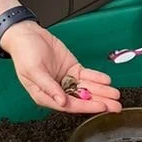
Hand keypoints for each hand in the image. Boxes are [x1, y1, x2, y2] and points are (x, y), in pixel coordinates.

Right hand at [2, 21, 121, 115]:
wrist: (27, 35)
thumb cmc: (24, 54)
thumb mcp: (34, 71)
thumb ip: (49, 87)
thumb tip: (61, 102)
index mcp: (45, 96)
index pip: (69, 105)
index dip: (86, 106)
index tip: (101, 106)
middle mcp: (57, 90)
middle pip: (81, 99)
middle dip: (99, 102)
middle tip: (116, 106)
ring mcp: (66, 80)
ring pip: (87, 88)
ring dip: (102, 91)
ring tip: (116, 95)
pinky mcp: (72, 69)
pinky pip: (86, 76)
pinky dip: (97, 78)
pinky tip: (107, 81)